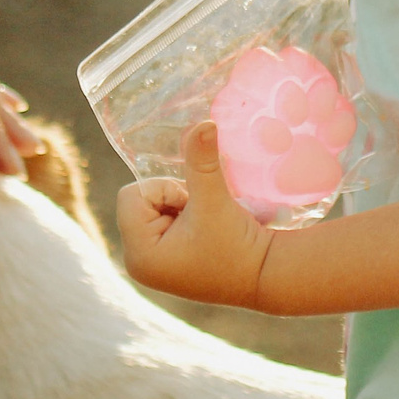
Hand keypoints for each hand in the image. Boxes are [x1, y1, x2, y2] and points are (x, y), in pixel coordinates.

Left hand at [116, 122, 273, 307]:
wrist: (266, 275)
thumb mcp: (215, 200)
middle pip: (138, 202)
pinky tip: (202, 234)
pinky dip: (181, 219)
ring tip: (204, 226)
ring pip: (151, 210)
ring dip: (178, 208)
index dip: (165, 191)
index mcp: (139, 255)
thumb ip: (202, 161)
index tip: (193, 209)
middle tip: (200, 217)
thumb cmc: (239, 244)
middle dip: (171, 199)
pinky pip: (159, 223)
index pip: (132, 195)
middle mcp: (137, 264)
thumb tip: (203, 123)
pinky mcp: (163, 265)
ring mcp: (150, 267)